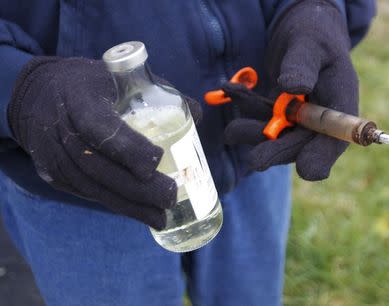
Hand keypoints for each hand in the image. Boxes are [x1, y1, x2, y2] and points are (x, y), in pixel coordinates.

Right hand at [7, 57, 201, 228]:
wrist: (35, 97)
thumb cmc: (88, 85)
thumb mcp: (116, 75)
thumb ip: (157, 92)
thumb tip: (198, 114)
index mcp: (78, 98)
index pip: (99, 127)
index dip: (127, 147)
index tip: (158, 160)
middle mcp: (60, 130)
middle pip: (98, 166)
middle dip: (137, 187)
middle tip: (171, 196)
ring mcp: (53, 156)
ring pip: (92, 187)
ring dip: (128, 206)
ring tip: (160, 218)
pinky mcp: (53, 174)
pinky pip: (86, 193)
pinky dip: (114, 204)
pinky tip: (138, 212)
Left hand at [223, 0, 358, 180]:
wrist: (301, 35)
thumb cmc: (313, 35)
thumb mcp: (310, 44)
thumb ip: (303, 64)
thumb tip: (294, 87)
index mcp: (339, 106)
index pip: (335, 140)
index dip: (322, 156)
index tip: (307, 169)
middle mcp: (319, 120)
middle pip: (300, 145)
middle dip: (277, 151)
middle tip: (255, 161)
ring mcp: (297, 121)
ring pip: (275, 137)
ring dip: (253, 131)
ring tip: (232, 123)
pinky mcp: (278, 116)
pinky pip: (260, 119)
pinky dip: (245, 106)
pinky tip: (230, 89)